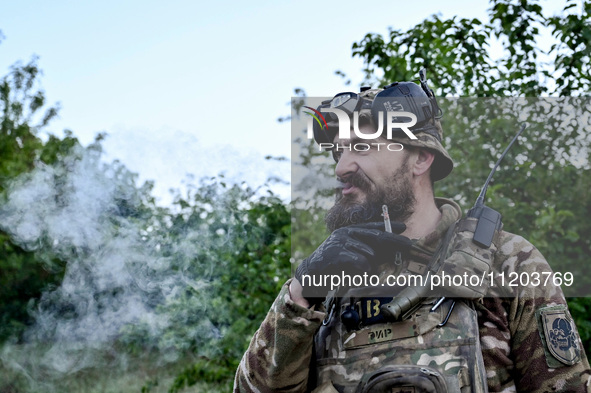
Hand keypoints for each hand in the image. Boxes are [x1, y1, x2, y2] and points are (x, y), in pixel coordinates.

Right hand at [294, 221, 411, 303]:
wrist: (310, 274)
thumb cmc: (333, 266)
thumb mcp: (353, 256)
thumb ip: (369, 253)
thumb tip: (392, 253)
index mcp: (350, 231)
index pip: (373, 227)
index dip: (389, 227)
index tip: (404, 228)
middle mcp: (346, 232)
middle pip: (376, 236)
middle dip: (394, 240)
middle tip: (409, 245)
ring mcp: (341, 241)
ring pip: (369, 254)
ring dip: (369, 267)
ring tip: (359, 273)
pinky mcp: (337, 252)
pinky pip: (360, 262)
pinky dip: (363, 270)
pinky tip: (357, 274)